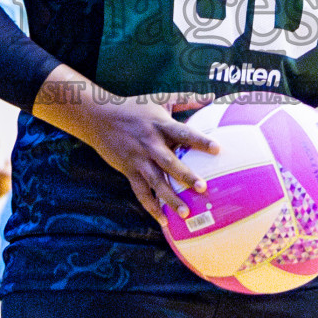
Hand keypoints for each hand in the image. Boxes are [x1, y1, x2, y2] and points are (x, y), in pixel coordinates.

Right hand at [34, 67, 215, 225]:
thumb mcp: (160, 99)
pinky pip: (141, 192)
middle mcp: (150, 143)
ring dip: (170, 198)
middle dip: (185, 175)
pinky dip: (151, 207)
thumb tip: (213, 96)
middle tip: (202, 188)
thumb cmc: (134, 106)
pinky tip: (164, 220)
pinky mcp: (129, 170)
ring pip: (156, 181)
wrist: (99, 117)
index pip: (183, 133)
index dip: (200, 140)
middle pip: (169, 162)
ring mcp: (138, 159)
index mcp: (160, 125)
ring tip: (186, 213)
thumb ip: (187, 100)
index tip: (218, 149)